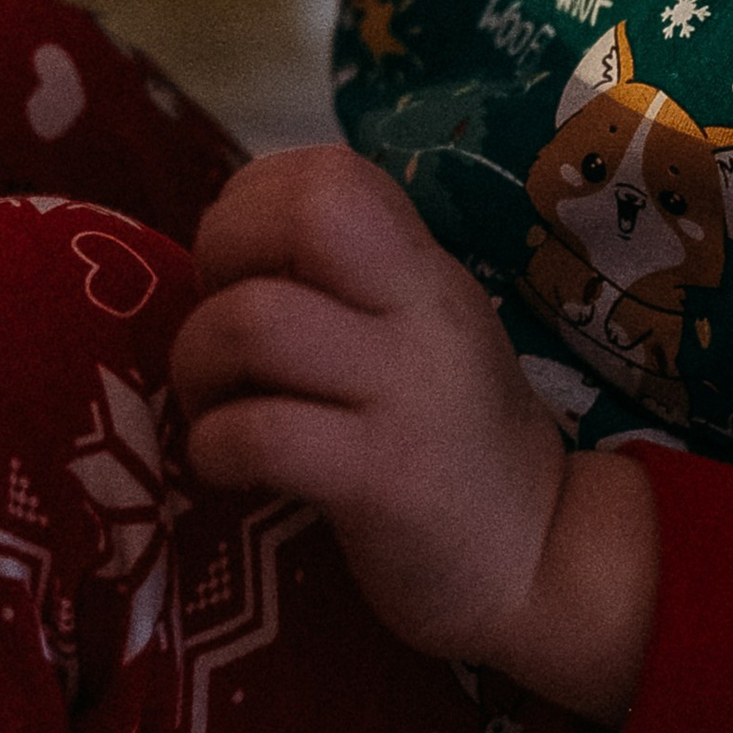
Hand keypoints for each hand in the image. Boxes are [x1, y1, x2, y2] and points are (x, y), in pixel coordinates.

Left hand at [170, 148, 657, 721]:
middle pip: (305, 214)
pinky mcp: (382, 481)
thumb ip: (349, 281)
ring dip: (198, 364)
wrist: (534, 560)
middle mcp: (422, 313)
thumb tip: (226, 244)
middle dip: (221, 252)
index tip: (238, 267)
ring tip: (213, 406)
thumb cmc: (449, 442)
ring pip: (256, 322)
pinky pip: (261, 434)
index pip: (331, 172)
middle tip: (219, 326)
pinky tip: (228, 468)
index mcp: (423, 270)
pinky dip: (214, 447)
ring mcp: (405, 394)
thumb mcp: (419, 333)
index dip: (251, 202)